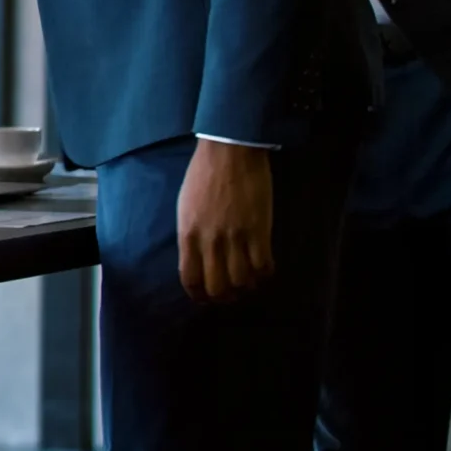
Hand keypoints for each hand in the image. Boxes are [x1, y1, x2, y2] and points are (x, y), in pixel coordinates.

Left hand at [176, 139, 274, 302]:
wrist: (229, 152)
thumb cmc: (203, 175)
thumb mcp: (185, 207)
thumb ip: (191, 234)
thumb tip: (197, 259)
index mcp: (187, 234)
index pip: (190, 278)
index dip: (198, 295)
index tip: (205, 298)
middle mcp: (210, 241)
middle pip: (217, 287)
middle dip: (224, 297)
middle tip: (230, 294)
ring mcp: (236, 237)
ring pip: (242, 281)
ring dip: (246, 287)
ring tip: (248, 283)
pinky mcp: (259, 231)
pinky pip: (264, 266)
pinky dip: (264, 274)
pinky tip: (263, 270)